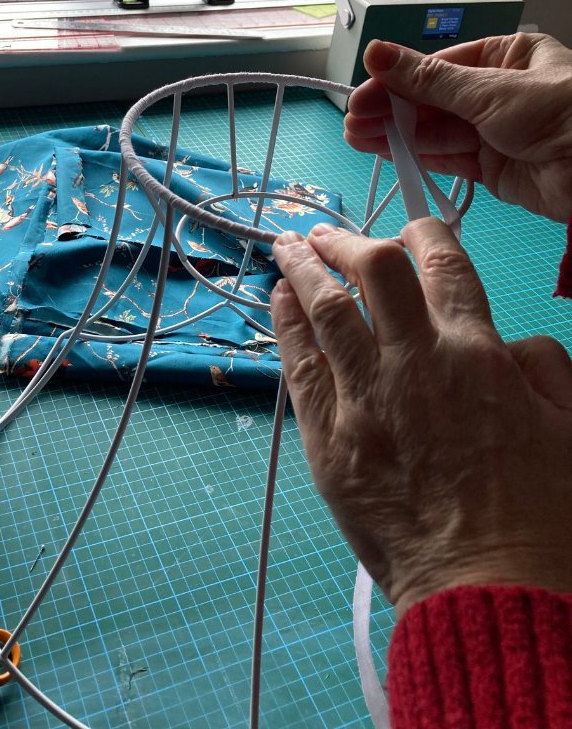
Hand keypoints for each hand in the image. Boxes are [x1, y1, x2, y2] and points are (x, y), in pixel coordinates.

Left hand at [270, 218, 571, 615]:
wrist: (491, 592)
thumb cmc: (543, 516)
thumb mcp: (571, 427)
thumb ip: (543, 366)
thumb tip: (510, 342)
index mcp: (477, 354)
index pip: (443, 265)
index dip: (424, 232)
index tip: (410, 227)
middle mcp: (413, 363)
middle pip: (372, 271)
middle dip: (347, 240)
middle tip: (328, 232)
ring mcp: (364, 401)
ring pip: (324, 310)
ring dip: (302, 270)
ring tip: (287, 248)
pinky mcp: (329, 442)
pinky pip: (300, 368)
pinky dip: (286, 326)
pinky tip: (277, 302)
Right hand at [344, 32, 571, 222]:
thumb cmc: (564, 116)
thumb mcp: (490, 90)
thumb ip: (428, 79)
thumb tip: (377, 52)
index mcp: (507, 56)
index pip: (439, 67)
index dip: (397, 80)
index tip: (363, 92)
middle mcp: (499, 92)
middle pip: (433, 100)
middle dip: (391, 110)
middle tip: (353, 120)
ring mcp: (495, 132)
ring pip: (436, 131)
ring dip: (396, 135)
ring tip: (357, 137)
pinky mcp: (493, 169)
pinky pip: (448, 159)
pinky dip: (417, 158)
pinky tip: (386, 154)